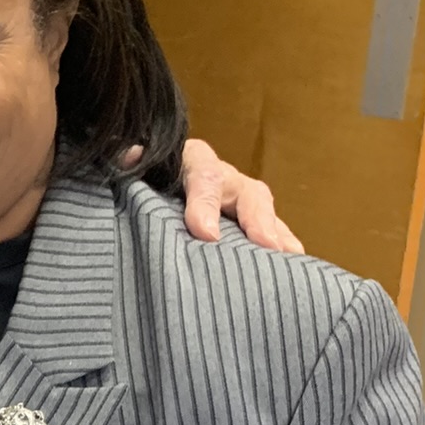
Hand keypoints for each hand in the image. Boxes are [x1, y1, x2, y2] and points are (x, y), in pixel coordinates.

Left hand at [138, 137, 303, 252]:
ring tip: (290, 258)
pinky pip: (274, 233)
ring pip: (266, 215)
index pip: (203, 177)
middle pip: (248, 193)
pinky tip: (295, 267)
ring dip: (278, 235)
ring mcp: (242, 201)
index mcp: (193, 162)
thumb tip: (128, 156)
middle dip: (257, 220)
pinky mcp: (252, 223)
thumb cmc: (147, 180)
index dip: (206, 203)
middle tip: (265, 245)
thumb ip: (134, 165)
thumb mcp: (140, 170)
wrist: (156, 187)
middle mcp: (225, 179)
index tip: (205, 233)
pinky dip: (284, 248)